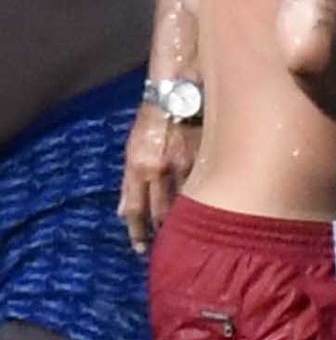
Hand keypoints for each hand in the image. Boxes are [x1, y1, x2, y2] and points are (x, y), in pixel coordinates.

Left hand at [118, 104, 199, 253]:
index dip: (137, 233)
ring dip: (186, 220)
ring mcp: (187, 163)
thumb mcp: (133, 149)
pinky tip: (209, 210)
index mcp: (139, 165)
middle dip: (161, 232)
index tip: (140, 249)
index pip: (136, 209)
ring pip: (187, 203)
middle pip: (161, 212)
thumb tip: (123, 213)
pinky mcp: (209, 158)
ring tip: (188, 233)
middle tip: (165, 247)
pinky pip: (206, 187)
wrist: (179, 89)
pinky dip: (206, 201)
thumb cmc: (153, 120)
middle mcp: (161, 168)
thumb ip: (129, 183)